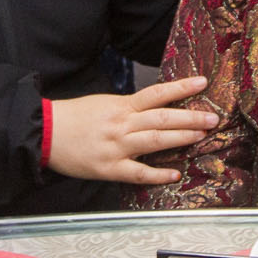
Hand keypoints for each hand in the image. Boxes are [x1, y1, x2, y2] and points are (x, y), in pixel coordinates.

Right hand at [47, 73, 218, 184]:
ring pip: (155, 141)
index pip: (157, 94)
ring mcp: (116, 147)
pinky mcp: (109, 168)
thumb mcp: (103, 103)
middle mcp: (122, 125)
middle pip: (163, 118)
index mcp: (121, 106)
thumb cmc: (73, 117)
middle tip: (213, 118)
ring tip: (202, 136)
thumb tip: (155, 109)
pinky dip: (158, 174)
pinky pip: (138, 172)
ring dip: (181, 139)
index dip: (181, 88)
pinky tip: (174, 174)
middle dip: (191, 118)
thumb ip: (128, 108)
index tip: (202, 83)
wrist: (44, 133)